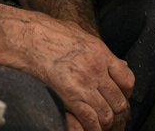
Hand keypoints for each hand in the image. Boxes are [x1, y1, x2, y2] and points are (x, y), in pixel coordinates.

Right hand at [2, 9, 133, 130]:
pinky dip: (91, 127)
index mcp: (101, 52)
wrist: (27, 37)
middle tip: (107, 114)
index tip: (118, 97)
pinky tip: (87, 128)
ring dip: (103, 122)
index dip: (125, 93)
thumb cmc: (48, 33)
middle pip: (119, 101)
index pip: (127, 79)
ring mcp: (84, 84)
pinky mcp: (69, 97)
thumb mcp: (79, 33)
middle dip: (114, 111)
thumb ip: (95, 48)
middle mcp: (97, 69)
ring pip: (107, 115)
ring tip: (97, 124)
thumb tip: (106, 59)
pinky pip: (90, 120)